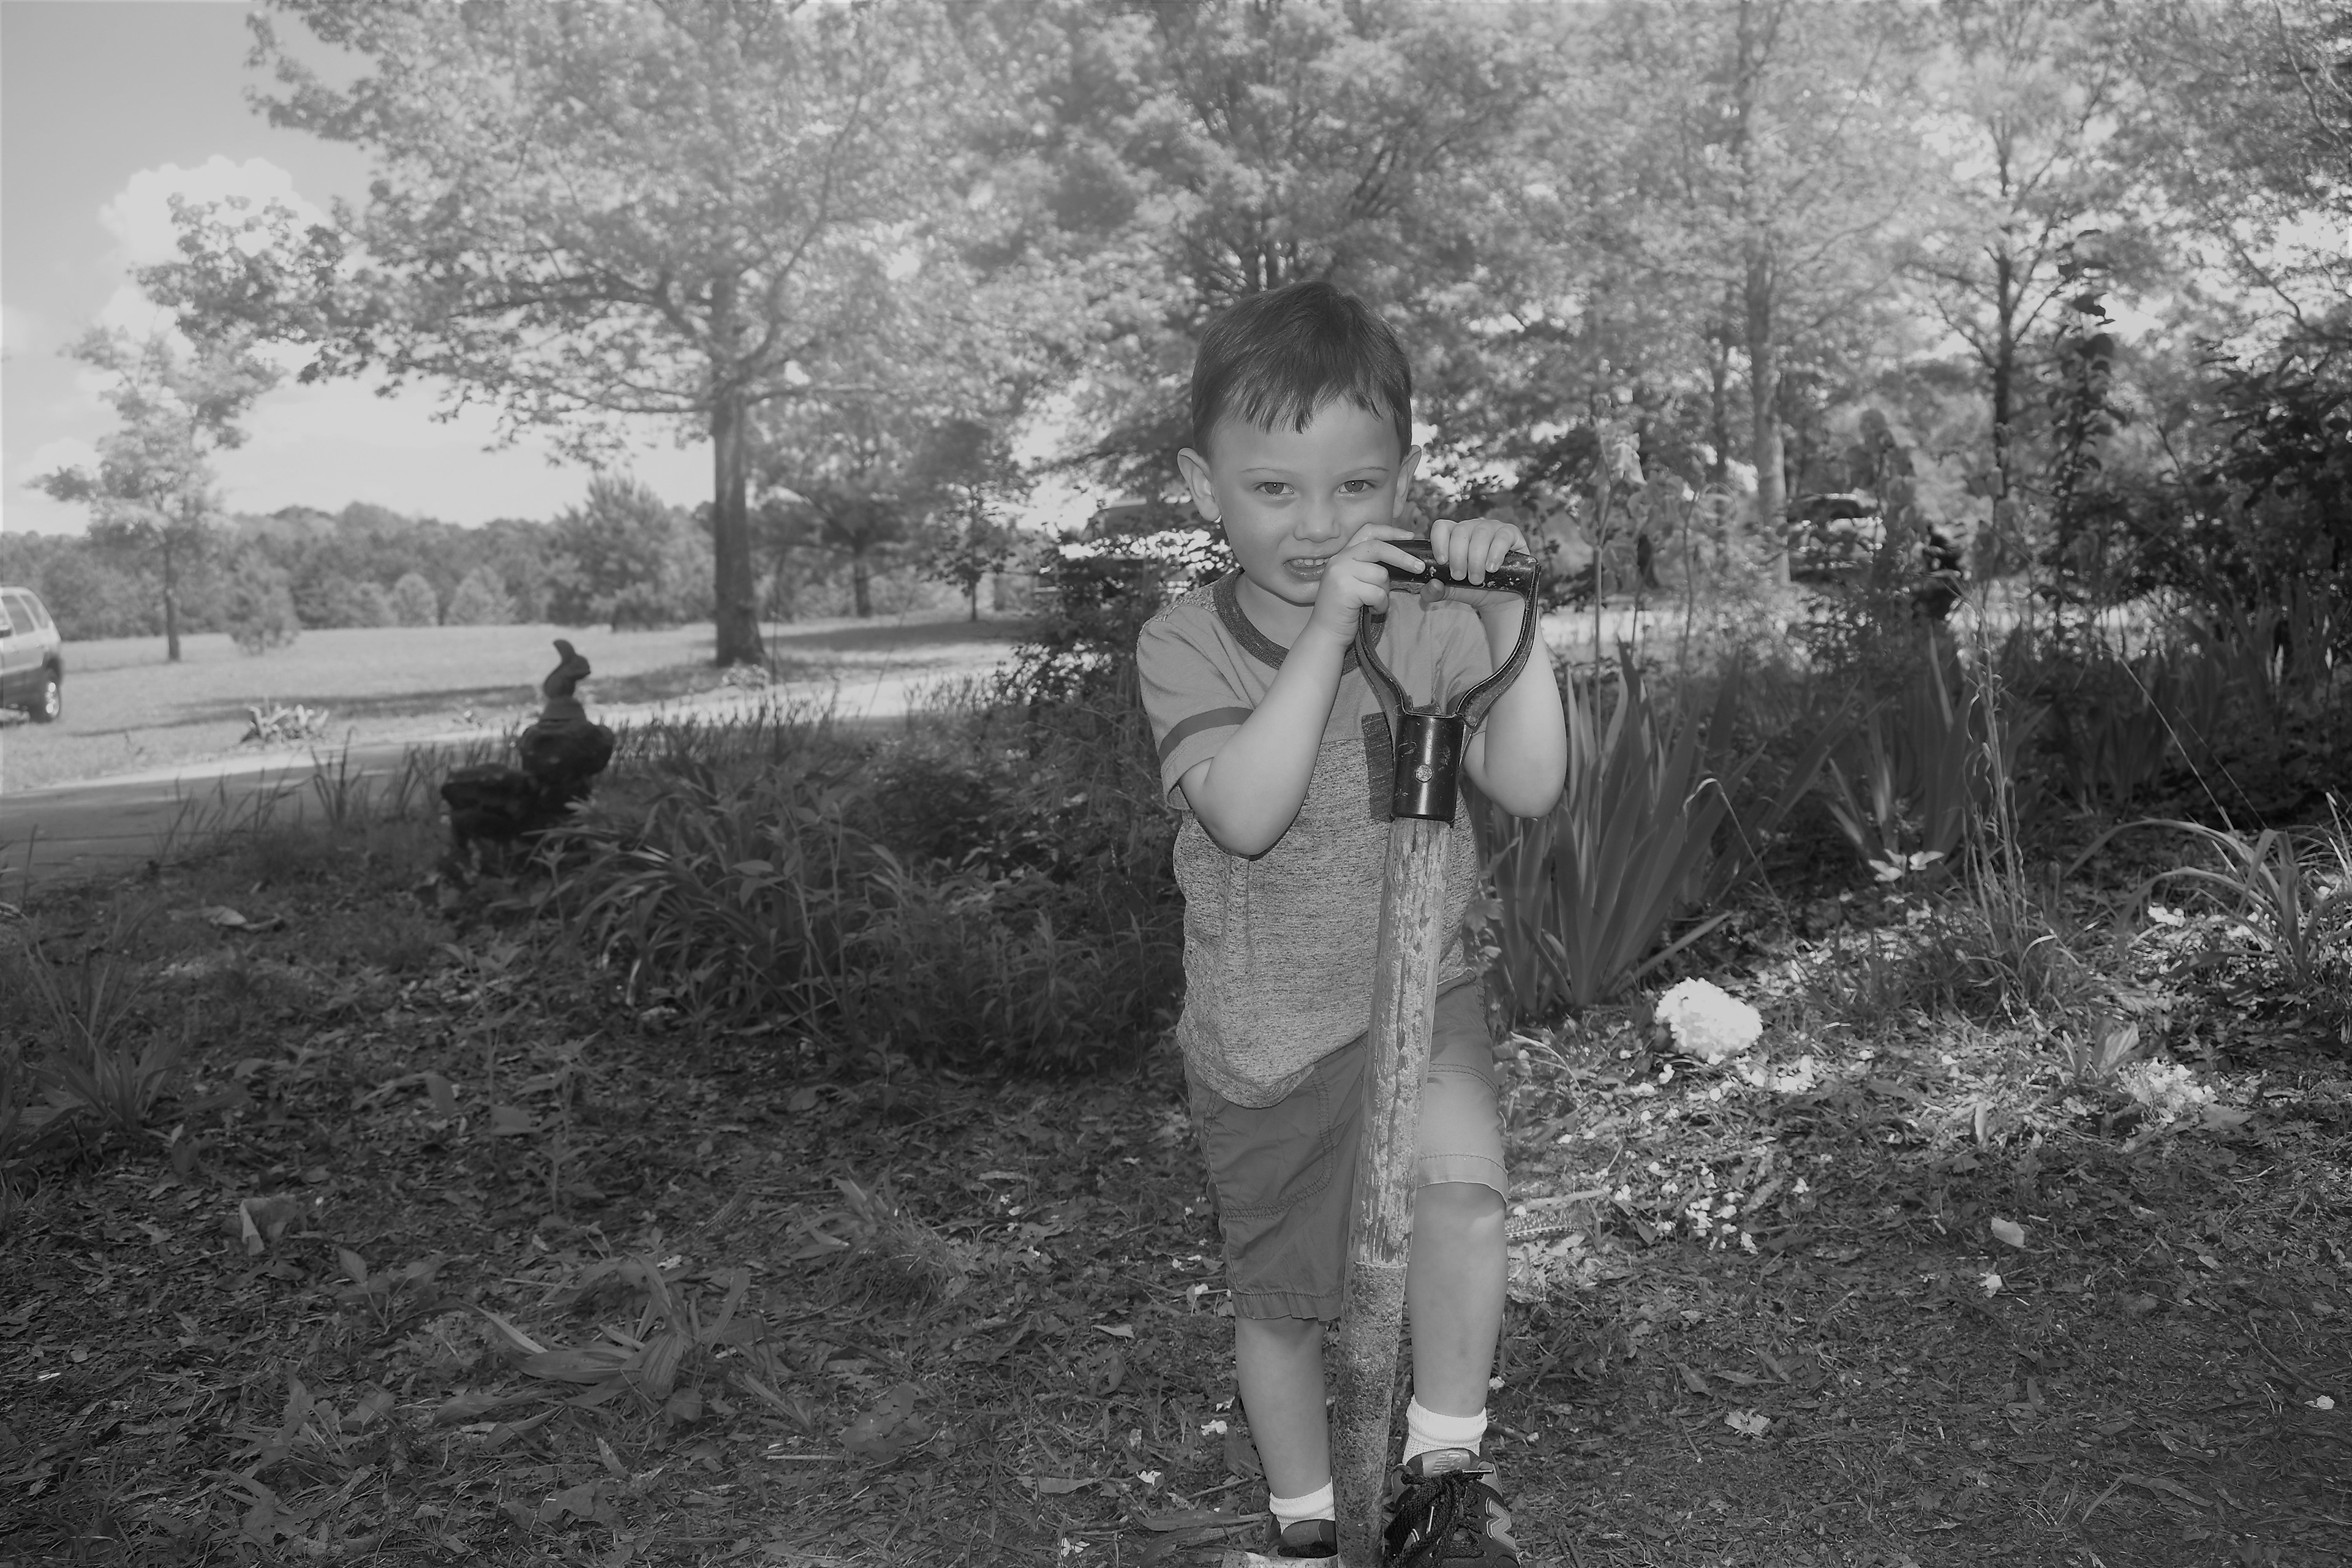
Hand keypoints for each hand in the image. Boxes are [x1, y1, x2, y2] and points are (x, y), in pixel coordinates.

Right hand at [1306, 522, 1426, 642]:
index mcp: (1342, 555)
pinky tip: (1372, 610)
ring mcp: (1340, 573)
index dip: (1391, 531)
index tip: (1409, 536)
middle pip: (1379, 548)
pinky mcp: (1345, 589)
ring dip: (1385, 592)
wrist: (1325, 633)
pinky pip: (1377, 593)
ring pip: (1381, 575)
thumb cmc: (1345, 610)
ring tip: (1375, 603)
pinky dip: (1381, 605)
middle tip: (1420, 567)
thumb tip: (1402, 558)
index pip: (1368, 531)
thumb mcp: (1354, 581)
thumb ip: (1369, 566)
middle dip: (1403, 557)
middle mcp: (1339, 560)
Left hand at [1427, 516, 1532, 623]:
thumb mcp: (1453, 591)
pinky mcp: (1511, 533)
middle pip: (1460, 532)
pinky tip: (1492, 568)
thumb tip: (1433, 585)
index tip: (1441, 561)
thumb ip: (1436, 591)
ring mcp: (1492, 528)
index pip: (1441, 527)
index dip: (1439, 541)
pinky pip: (1502, 537)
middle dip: (1458, 557)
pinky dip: (1495, 554)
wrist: (1501, 599)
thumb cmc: (1475, 589)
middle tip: (1460, 577)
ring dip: (1476, 559)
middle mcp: (1472, 528)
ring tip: (1477, 579)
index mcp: (1454, 536)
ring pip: (1480, 534)